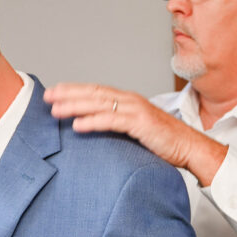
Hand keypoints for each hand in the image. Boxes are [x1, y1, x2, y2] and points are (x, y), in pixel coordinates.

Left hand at [44, 82, 225, 185]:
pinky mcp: (141, 124)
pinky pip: (111, 121)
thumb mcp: (135, 128)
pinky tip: (77, 126)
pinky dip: (92, 122)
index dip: (73, 89)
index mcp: (127, 100)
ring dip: (75, 107)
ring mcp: (136, 110)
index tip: (54, 92)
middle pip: (93, 93)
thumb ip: (117, 124)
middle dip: (68, 94)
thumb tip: (94, 127)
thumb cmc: (162, 140)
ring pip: (99, 105)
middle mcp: (130, 100)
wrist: (190, 147)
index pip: (95, 90)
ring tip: (55, 111)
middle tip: (47, 97)